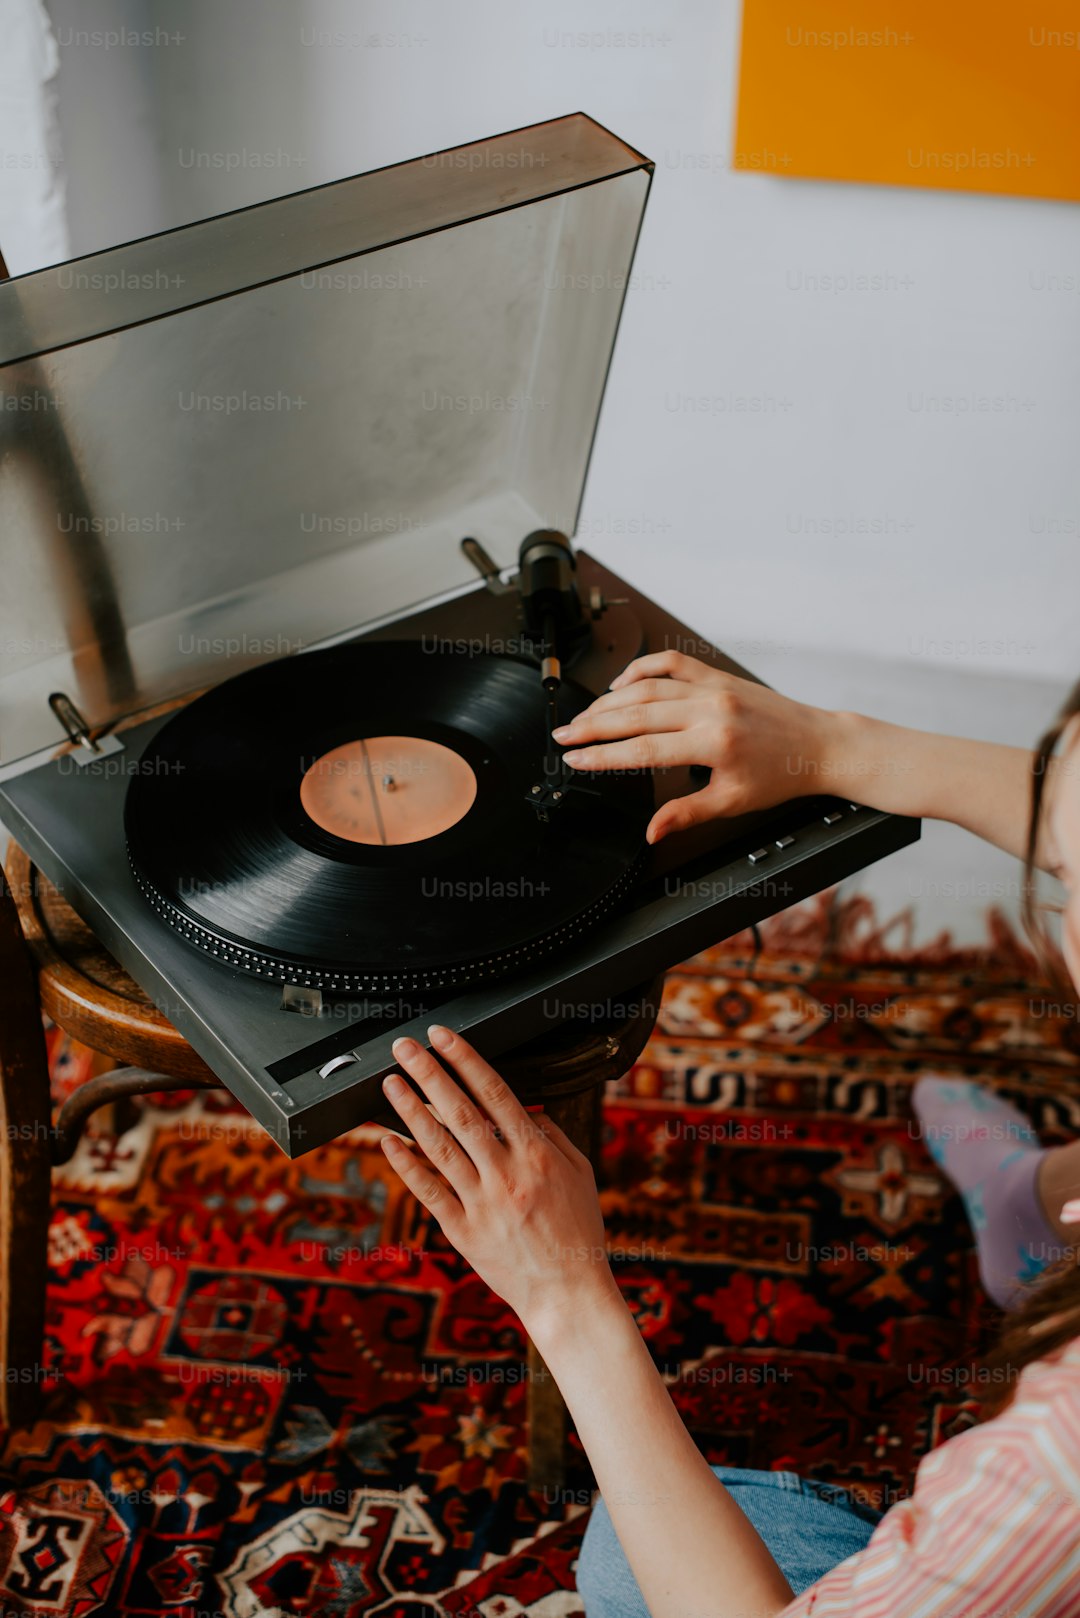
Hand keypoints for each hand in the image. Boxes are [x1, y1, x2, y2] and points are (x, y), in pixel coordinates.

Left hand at [379, 1025, 620, 1336]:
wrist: (569, 1293)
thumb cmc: (578, 1233)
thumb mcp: (581, 1173)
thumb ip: (553, 1134)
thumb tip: (526, 1107)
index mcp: (537, 1154)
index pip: (495, 1093)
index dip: (466, 1060)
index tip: (444, 1037)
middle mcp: (506, 1174)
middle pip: (461, 1112)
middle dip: (430, 1073)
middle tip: (405, 1047)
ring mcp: (481, 1202)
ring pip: (439, 1147)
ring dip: (410, 1111)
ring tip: (390, 1083)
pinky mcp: (462, 1231)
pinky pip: (428, 1191)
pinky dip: (406, 1164)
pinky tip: (388, 1141)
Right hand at [551, 649, 832, 843]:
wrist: (818, 744)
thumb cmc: (780, 776)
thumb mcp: (732, 803)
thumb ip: (686, 814)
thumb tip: (651, 831)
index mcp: (712, 743)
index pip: (642, 748)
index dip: (602, 754)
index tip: (574, 757)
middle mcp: (710, 709)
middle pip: (636, 713)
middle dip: (593, 724)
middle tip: (563, 734)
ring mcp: (713, 687)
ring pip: (647, 686)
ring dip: (609, 699)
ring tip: (584, 715)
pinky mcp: (718, 676)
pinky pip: (672, 664)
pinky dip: (642, 669)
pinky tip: (621, 683)